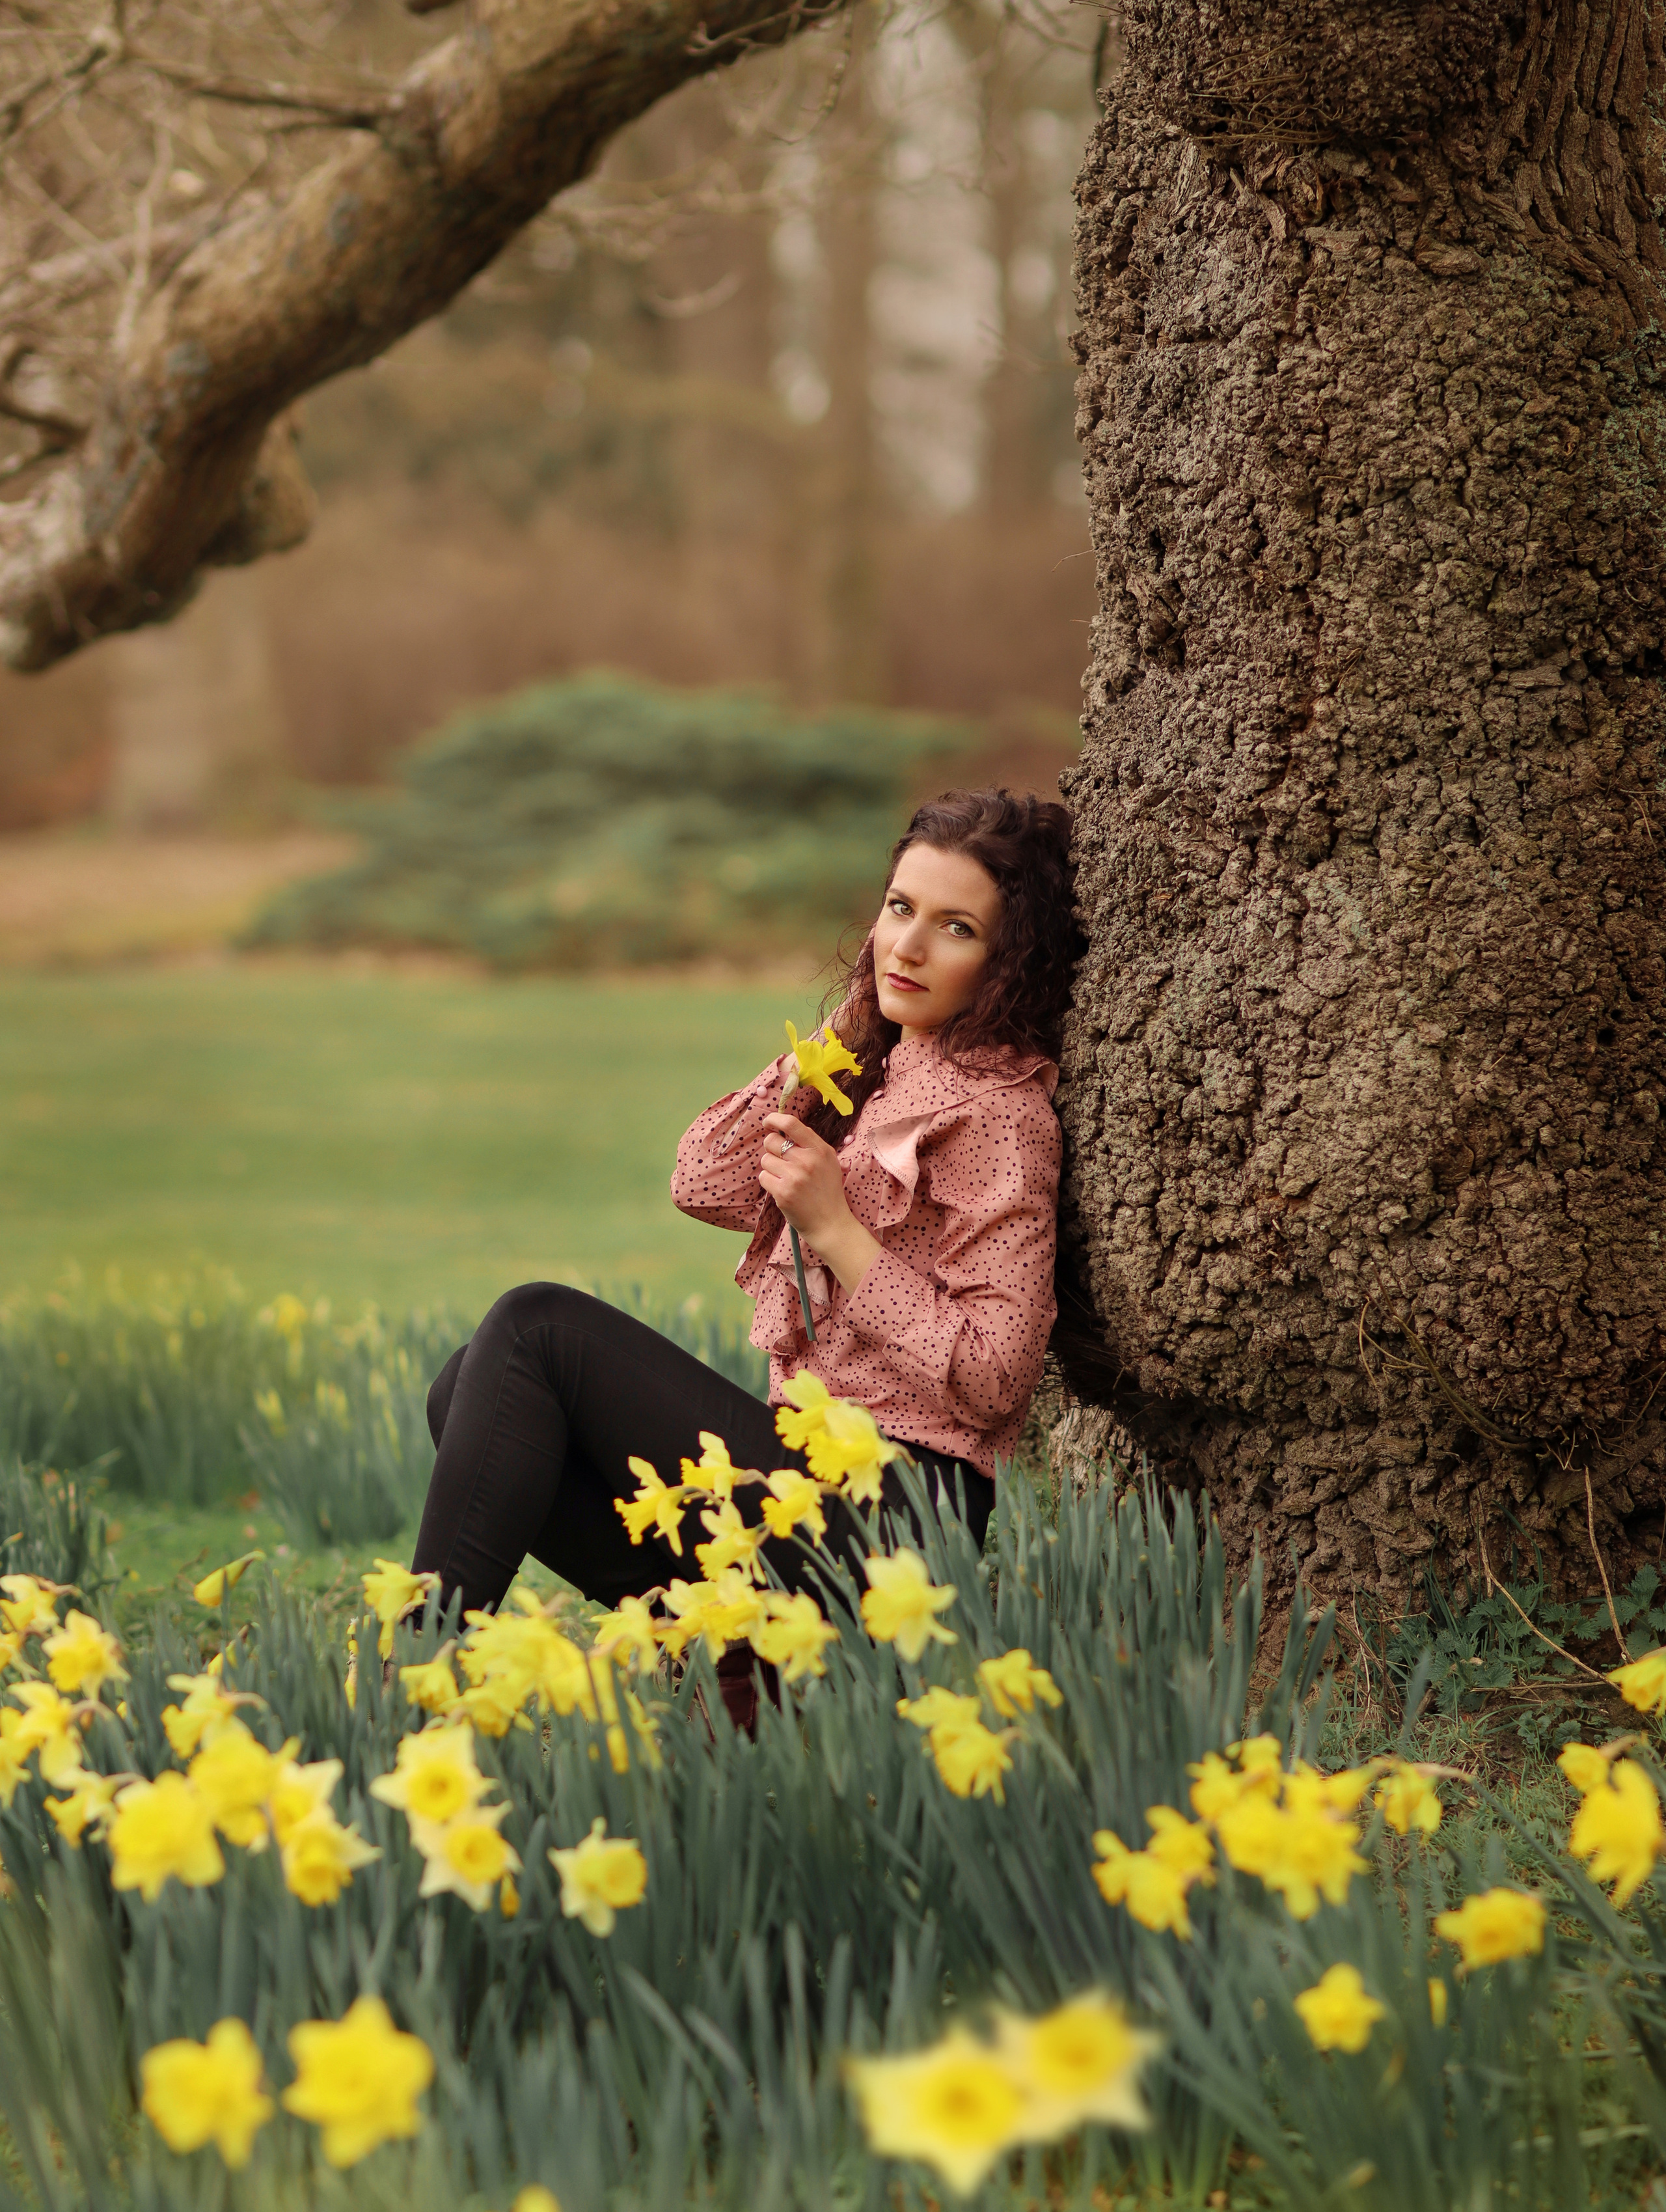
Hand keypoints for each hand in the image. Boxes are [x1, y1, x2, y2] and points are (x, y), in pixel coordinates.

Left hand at [758, 1111, 881, 1294]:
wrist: (831, 1224)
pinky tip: (782, 1189)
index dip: (774, 1119)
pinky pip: (763, 1177)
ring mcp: (794, 1177)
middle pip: (772, 1141)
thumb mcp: (828, 1162)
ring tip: (785, 1179)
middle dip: (772, 1149)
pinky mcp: (782, 1192)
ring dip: (771, 1168)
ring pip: (765, 1160)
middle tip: (781, 1161)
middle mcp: (807, 1160)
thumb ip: (810, 1145)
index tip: (768, 1122)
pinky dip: (768, 1183)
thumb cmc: (827, 1192)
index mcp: (820, 1150)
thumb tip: (785, 1129)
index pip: (791, 1124)